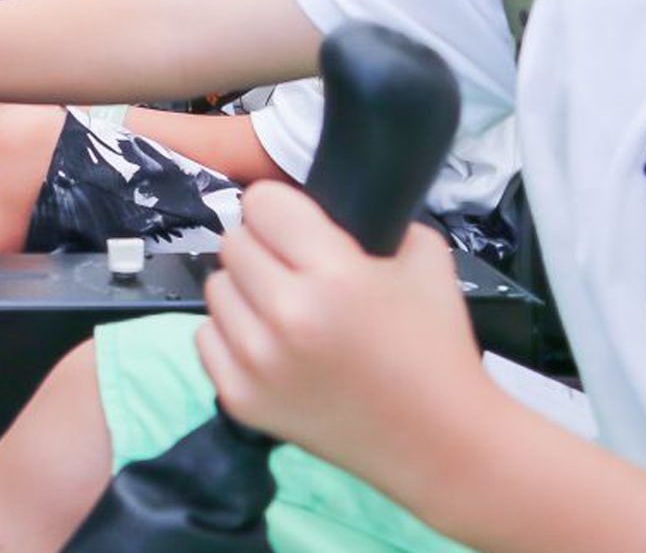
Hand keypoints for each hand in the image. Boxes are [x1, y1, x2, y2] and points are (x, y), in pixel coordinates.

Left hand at [195, 182, 497, 487]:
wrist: (439, 443)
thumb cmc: (434, 349)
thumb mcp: (424, 257)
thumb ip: (371, 220)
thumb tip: (319, 206)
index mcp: (333, 276)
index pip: (262, 203)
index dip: (283, 209)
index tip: (297, 225)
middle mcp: (287, 316)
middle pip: (233, 242)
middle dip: (265, 248)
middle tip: (297, 270)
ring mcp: (257, 362)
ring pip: (215, 287)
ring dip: (246, 290)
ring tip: (286, 309)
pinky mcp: (240, 398)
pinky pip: (206, 336)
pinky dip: (233, 334)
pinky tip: (272, 345)